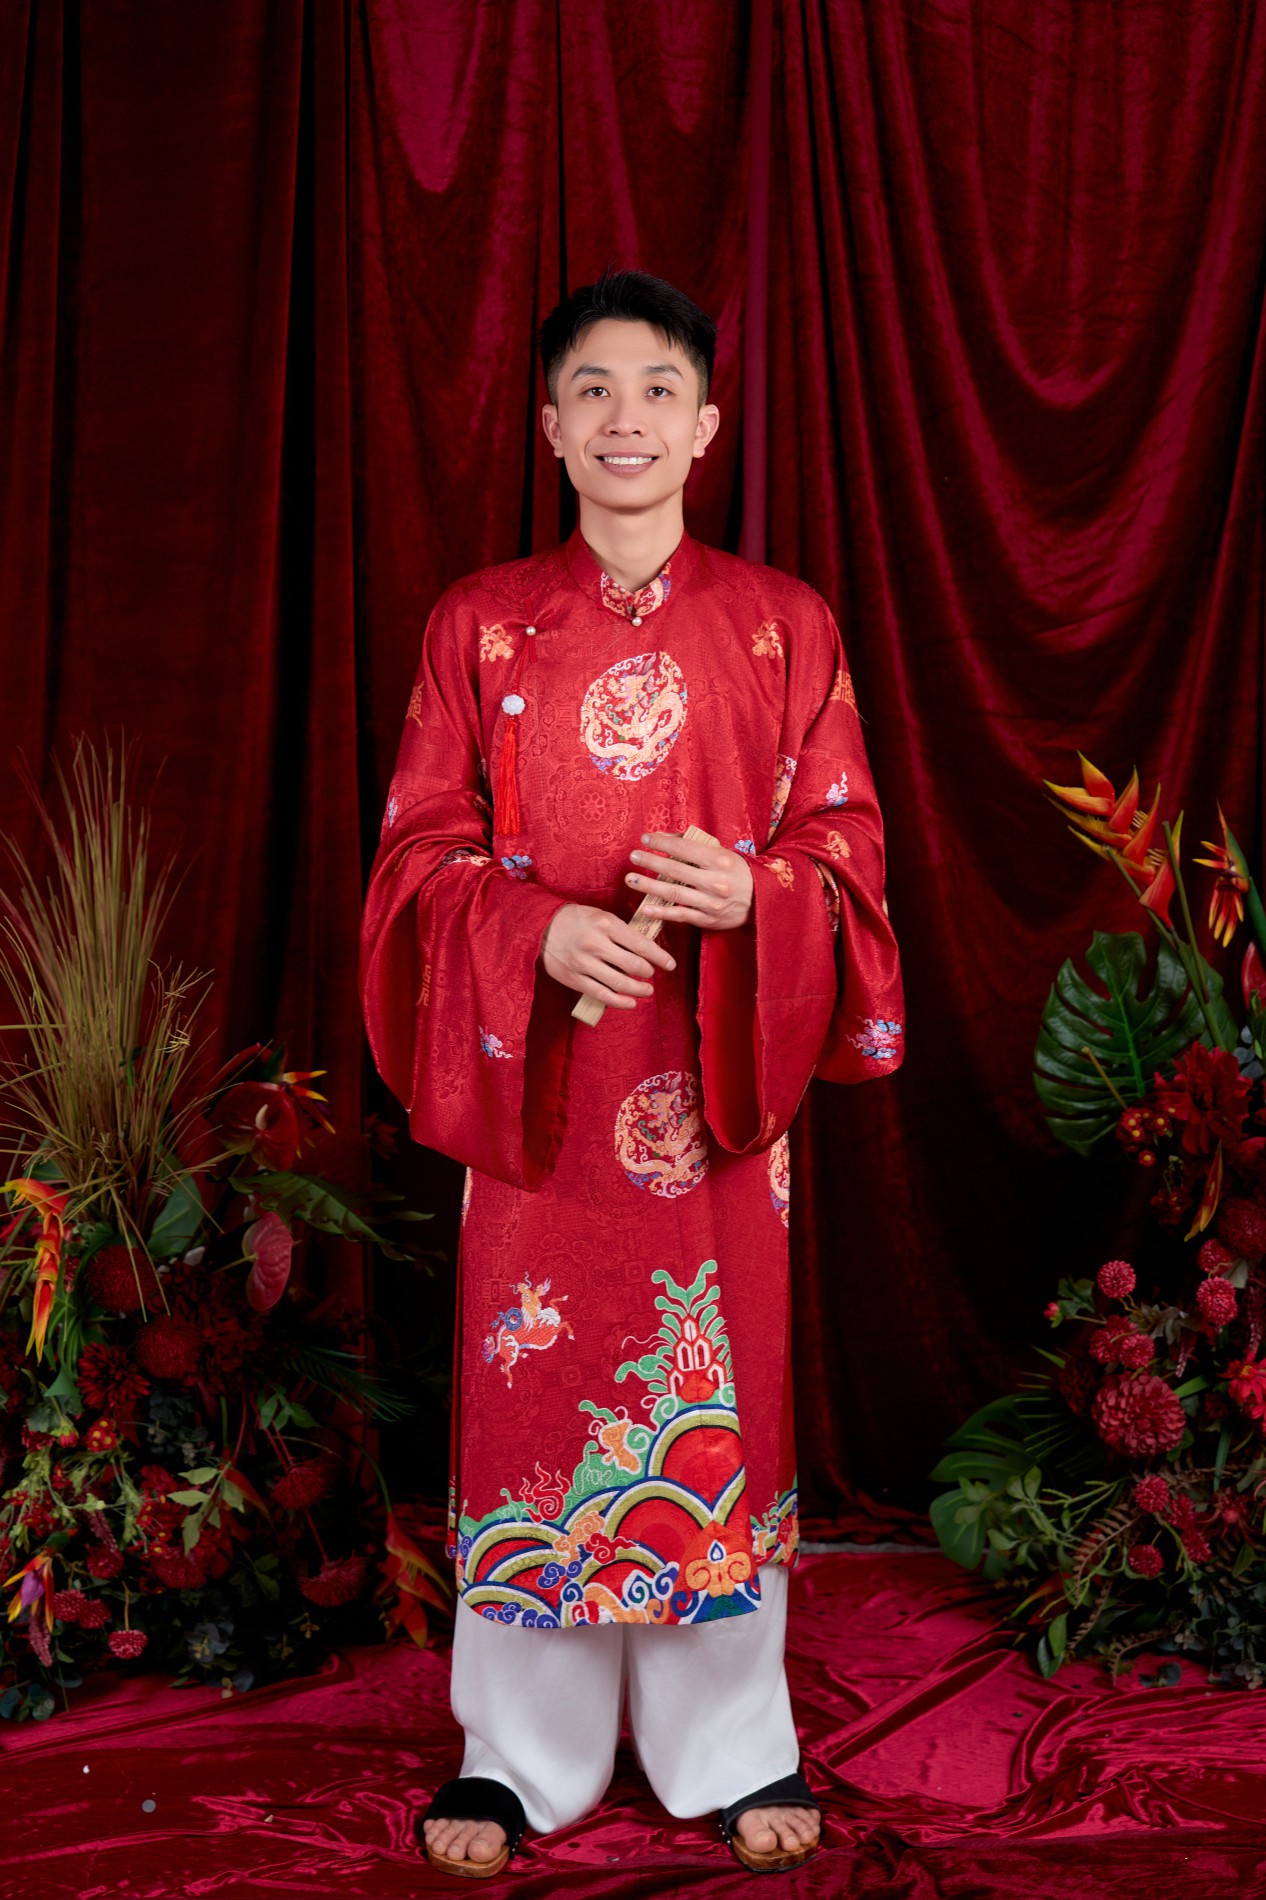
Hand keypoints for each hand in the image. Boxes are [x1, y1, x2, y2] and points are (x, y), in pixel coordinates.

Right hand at [541, 903, 676, 1010]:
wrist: (540, 927)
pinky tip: (631, 1003)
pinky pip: (602, 995)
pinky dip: (620, 1002)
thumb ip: (622, 932)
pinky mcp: (574, 978)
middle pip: (633, 965)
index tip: (670, 964)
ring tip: (647, 990)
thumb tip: (647, 950)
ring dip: (639, 989)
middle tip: (651, 973)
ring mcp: (583, 963)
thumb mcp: (601, 916)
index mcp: (606, 924)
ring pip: (620, 983)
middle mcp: (595, 943)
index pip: (641, 944)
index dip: (660, 957)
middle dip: (648, 972)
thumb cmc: (576, 920)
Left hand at [625, 832, 753, 931]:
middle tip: (633, 856)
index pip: (684, 848)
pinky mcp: (708, 920)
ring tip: (631, 879)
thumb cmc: (737, 873)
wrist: (762, 902)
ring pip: (673, 893)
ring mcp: (711, 903)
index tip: (645, 839)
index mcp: (720, 860)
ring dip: (648, 885)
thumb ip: (694, 845)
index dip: (662, 843)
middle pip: (675, 870)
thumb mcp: (722, 853)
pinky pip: (680, 915)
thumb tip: (664, 837)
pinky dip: (661, 912)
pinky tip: (645, 907)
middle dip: (650, 861)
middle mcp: (716, 882)